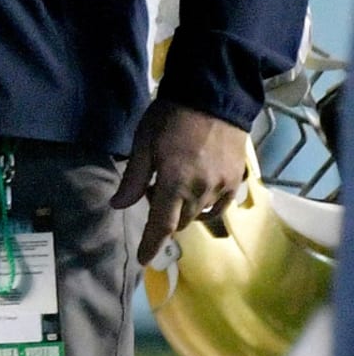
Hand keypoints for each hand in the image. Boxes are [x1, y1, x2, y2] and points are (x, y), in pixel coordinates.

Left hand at [112, 97, 248, 263]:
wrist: (213, 96)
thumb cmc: (170, 116)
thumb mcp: (143, 143)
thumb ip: (134, 178)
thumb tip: (118, 205)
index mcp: (175, 183)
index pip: (161, 225)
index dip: (151, 244)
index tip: (143, 260)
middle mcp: (202, 191)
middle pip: (181, 221)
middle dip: (164, 217)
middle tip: (151, 190)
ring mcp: (223, 187)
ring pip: (199, 213)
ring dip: (183, 209)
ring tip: (172, 183)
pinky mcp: (237, 180)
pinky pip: (220, 205)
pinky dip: (205, 206)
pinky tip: (196, 191)